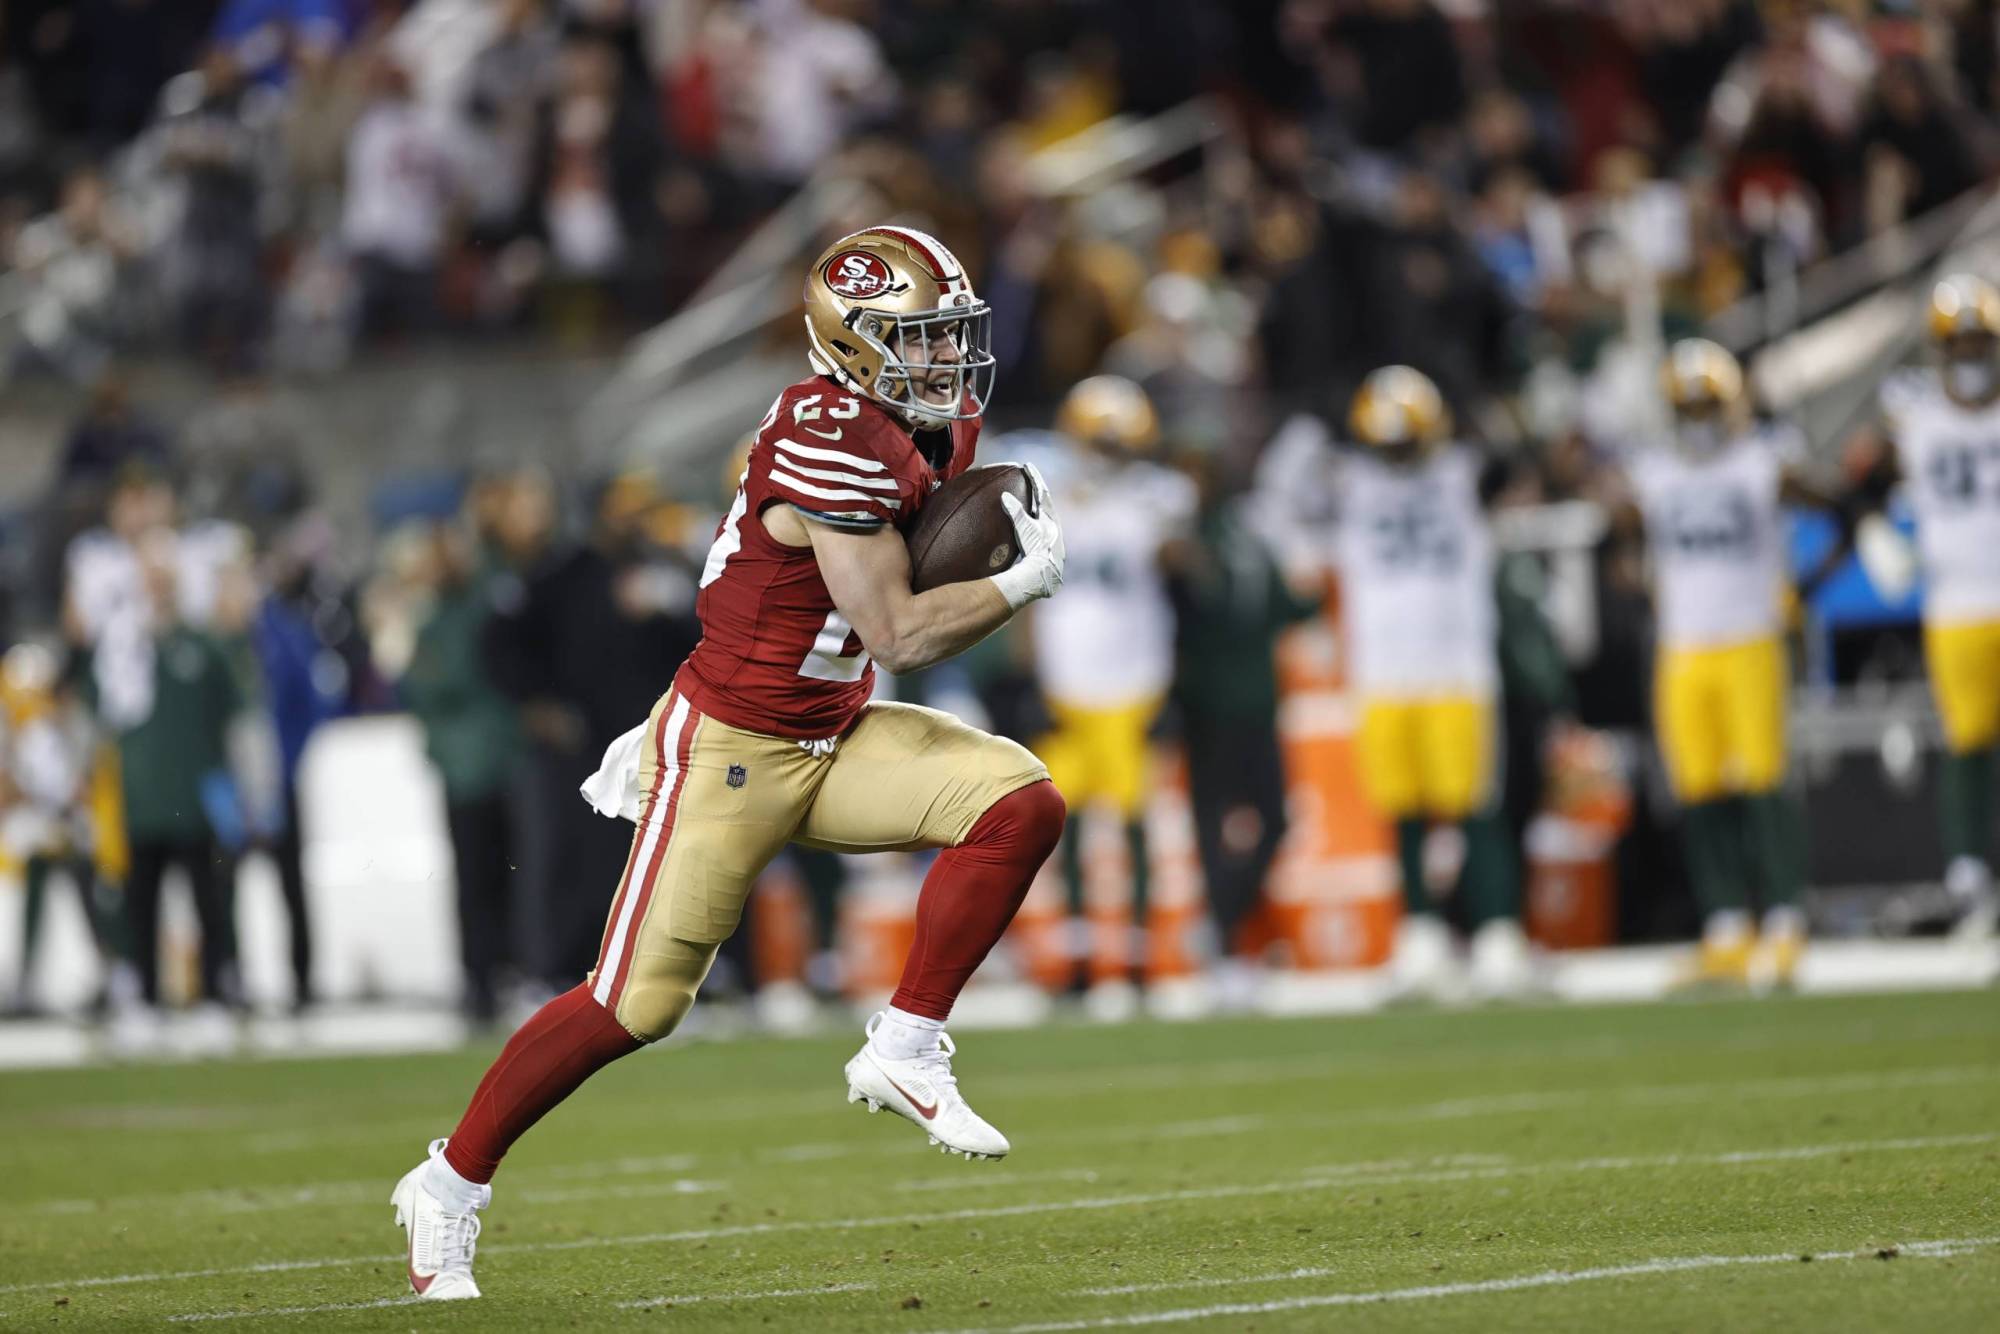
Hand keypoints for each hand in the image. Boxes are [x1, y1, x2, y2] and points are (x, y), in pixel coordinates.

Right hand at [991, 463, 1064, 609]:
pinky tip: (1028, 533)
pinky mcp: (1048, 553)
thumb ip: (1015, 512)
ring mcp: (1053, 541)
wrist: (1045, 577)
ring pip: (1045, 519)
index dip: (1034, 478)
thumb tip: (1004, 496)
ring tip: (1030, 504)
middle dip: (1038, 493)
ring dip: (1037, 510)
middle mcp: (1054, 528)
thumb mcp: (1024, 528)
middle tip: (1031, 482)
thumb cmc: (1036, 551)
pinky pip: (1041, 533)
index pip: (1042, 493)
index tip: (1027, 466)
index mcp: (1050, 519)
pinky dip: (1034, 527)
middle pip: (1046, 505)